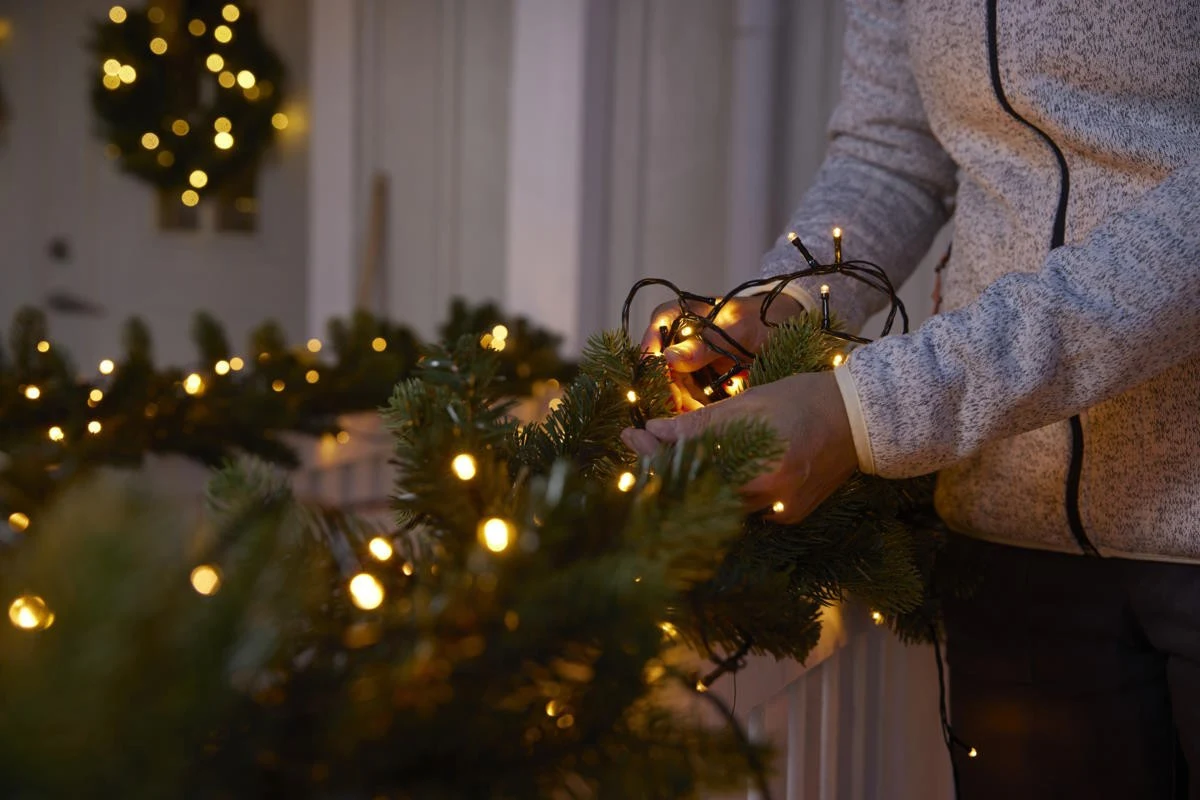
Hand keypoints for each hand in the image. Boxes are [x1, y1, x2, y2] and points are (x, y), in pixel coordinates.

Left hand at [620, 371, 856, 523]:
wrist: (862, 417)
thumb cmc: (803, 400)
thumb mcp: (748, 403)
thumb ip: (700, 423)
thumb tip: (654, 429)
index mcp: (756, 467)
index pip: (688, 469)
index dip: (653, 455)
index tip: (631, 435)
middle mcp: (767, 499)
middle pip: (699, 495)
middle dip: (663, 470)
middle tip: (641, 446)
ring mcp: (779, 513)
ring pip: (718, 505)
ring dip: (689, 482)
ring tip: (664, 455)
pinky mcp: (789, 517)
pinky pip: (743, 510)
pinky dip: (721, 491)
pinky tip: (705, 471)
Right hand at [638, 294, 803, 409]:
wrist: (779, 327)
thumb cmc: (758, 318)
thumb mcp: (735, 329)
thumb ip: (704, 344)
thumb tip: (669, 358)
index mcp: (672, 317)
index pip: (651, 346)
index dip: (656, 373)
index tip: (671, 395)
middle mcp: (670, 338)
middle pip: (659, 373)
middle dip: (673, 396)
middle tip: (689, 414)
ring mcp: (681, 359)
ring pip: (671, 389)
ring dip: (684, 406)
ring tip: (700, 419)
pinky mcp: (694, 377)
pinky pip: (687, 395)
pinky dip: (694, 408)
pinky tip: (704, 419)